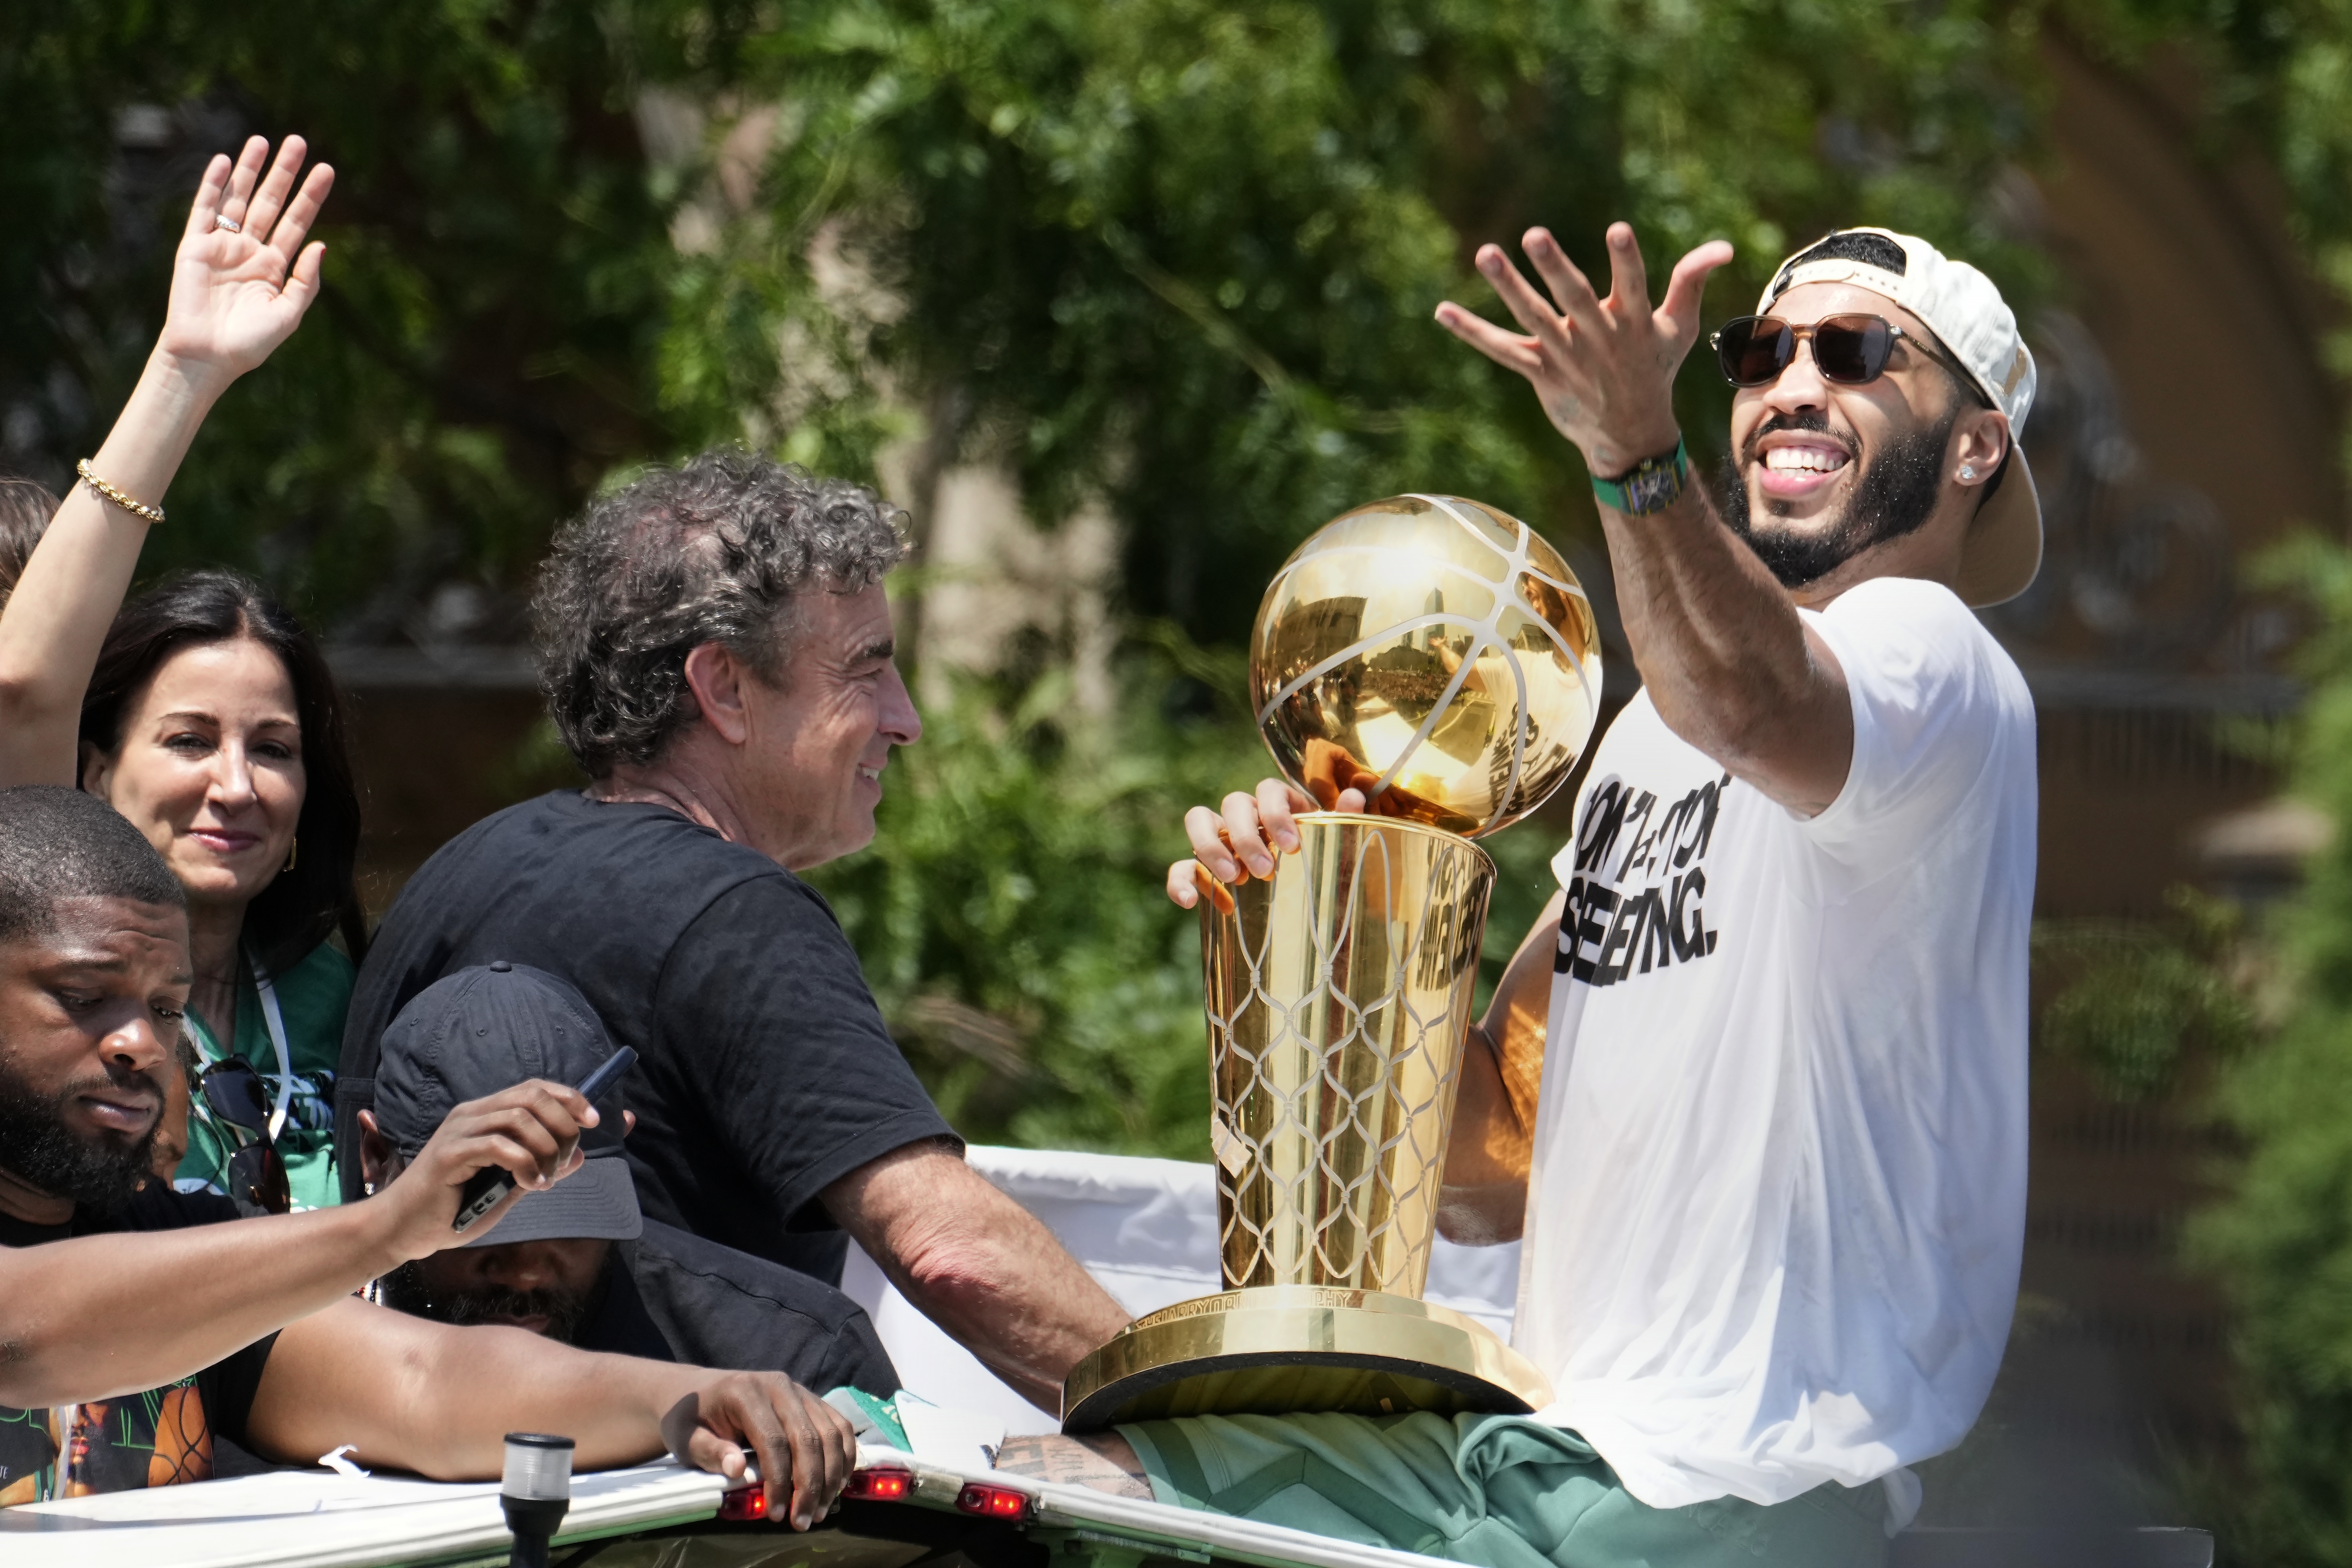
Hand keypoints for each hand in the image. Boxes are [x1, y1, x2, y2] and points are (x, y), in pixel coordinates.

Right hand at [155, 135, 334, 389]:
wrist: (207, 356)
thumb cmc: (249, 343)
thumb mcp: (288, 313)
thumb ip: (306, 281)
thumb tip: (321, 245)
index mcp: (274, 266)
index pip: (297, 222)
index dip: (311, 196)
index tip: (327, 170)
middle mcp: (249, 250)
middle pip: (270, 202)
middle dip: (283, 173)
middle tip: (298, 141)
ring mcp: (222, 245)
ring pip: (239, 198)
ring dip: (251, 170)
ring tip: (263, 140)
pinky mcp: (195, 246)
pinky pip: (204, 209)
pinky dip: (214, 185)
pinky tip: (225, 161)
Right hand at [373, 1081, 595, 1259]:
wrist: (404, 1230)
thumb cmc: (454, 1209)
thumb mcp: (509, 1187)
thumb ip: (540, 1167)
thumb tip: (579, 1156)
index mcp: (487, 1115)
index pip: (535, 1088)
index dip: (570, 1098)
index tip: (594, 1121)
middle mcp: (473, 1114)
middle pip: (533, 1096)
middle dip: (563, 1125)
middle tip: (564, 1159)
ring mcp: (459, 1130)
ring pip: (520, 1118)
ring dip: (545, 1149)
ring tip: (545, 1178)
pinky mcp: (450, 1154)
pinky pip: (499, 1146)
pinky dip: (525, 1164)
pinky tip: (530, 1185)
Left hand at [660, 1375, 857, 1529]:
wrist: (701, 1391)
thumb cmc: (692, 1419)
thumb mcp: (687, 1437)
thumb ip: (709, 1452)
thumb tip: (737, 1470)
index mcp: (746, 1392)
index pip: (773, 1440)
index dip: (778, 1480)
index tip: (775, 1514)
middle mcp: (780, 1385)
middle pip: (807, 1438)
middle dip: (810, 1484)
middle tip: (803, 1521)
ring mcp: (801, 1391)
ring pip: (831, 1433)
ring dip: (831, 1475)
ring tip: (819, 1509)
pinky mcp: (813, 1400)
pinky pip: (839, 1427)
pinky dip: (845, 1457)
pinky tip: (836, 1485)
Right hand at [1166, 777, 1365, 909]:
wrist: (1311, 913)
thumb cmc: (1326, 870)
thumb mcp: (1339, 851)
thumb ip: (1345, 823)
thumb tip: (1355, 796)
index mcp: (1281, 806)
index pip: (1269, 790)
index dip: (1276, 813)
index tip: (1290, 848)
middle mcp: (1248, 817)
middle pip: (1234, 803)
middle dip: (1246, 836)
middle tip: (1265, 871)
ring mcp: (1221, 840)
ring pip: (1199, 820)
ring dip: (1212, 847)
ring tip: (1233, 879)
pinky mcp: (1203, 870)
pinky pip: (1181, 866)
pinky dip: (1179, 880)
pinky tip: (1190, 901)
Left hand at [1436, 222, 1732, 477]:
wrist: (1628, 434)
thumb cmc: (1654, 369)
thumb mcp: (1680, 329)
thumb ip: (1692, 281)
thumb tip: (1723, 246)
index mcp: (1633, 325)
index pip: (1632, 286)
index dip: (1626, 260)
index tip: (1618, 230)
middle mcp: (1596, 339)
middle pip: (1572, 299)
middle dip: (1554, 267)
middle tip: (1534, 233)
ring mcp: (1564, 356)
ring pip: (1531, 318)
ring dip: (1508, 286)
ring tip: (1485, 253)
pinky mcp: (1538, 370)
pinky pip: (1500, 350)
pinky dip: (1471, 331)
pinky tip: (1442, 310)